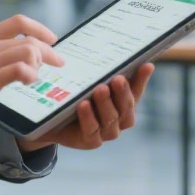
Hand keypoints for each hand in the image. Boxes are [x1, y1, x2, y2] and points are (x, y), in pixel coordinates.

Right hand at [0, 15, 63, 153]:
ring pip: (28, 52)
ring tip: (35, 77)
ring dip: (39, 64)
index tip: (52, 40)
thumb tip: (18, 56)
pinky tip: (27, 82)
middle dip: (50, 52)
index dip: (40, 29)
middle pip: (29, 39)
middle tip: (59, 64)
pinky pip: (20, 70)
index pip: (19, 22)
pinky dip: (30, 75)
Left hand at [18, 63, 155, 151]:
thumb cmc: (75, 96)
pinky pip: (92, 130)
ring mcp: (106, 133)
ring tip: (100, 89)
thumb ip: (105, 71)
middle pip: (126, 107)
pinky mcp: (90, 141)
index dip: (141, 79)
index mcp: (123, 104)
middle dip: (122, 92)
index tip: (145, 64)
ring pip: (111, 119)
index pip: (136, 91)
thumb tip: (123, 53)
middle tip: (117, 78)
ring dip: (105, 104)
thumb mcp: (89, 81)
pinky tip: (84, 105)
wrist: (50, 119)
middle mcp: (119, 120)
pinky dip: (89, 117)